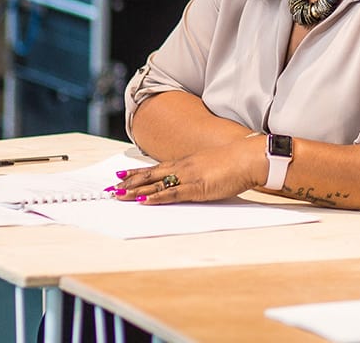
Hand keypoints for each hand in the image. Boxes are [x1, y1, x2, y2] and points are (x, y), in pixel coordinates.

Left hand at [112, 139, 266, 204]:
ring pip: (156, 184)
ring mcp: (189, 177)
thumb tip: (195, 180)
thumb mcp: (212, 165)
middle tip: (111, 188)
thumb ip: (200, 172)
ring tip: (119, 195)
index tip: (122, 176)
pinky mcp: (197, 187)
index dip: (138, 173)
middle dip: (129, 182)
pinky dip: (156, 198)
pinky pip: (172, 194)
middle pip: (150, 175)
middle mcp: (183, 167)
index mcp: (187, 162)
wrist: (248, 158)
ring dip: (136, 190)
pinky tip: (143, 201)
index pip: (156, 168)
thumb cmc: (235, 162)